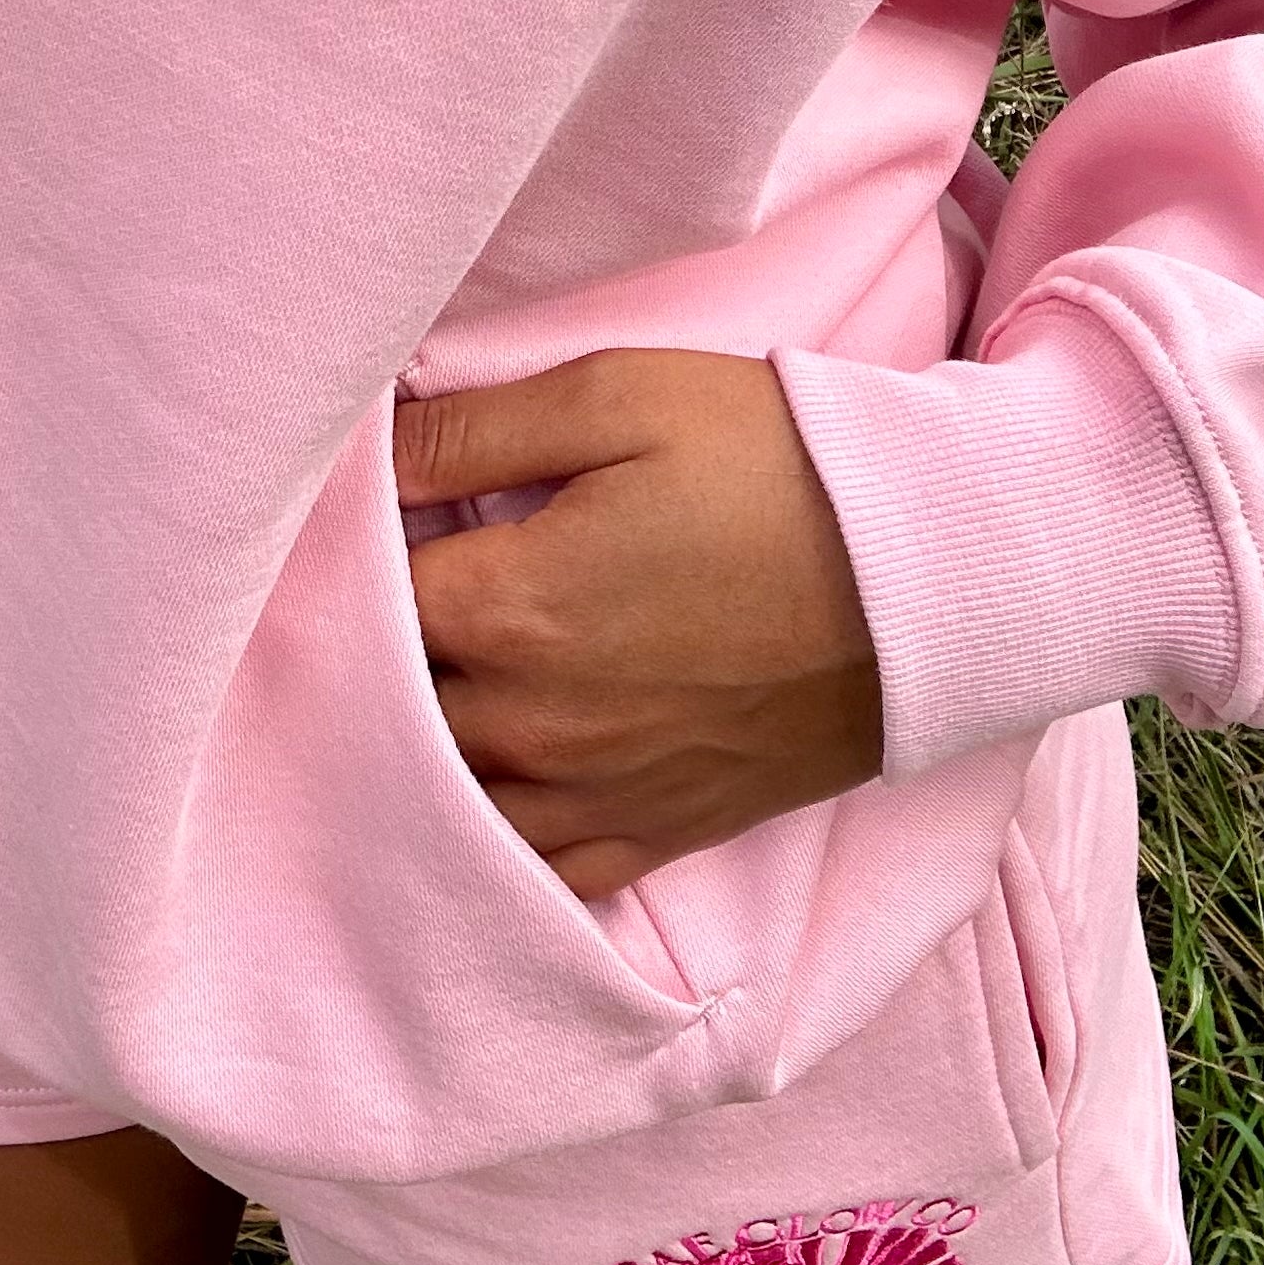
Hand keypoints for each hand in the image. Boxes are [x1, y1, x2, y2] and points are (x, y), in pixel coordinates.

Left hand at [392, 348, 883, 900]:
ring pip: (436, 796)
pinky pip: (529, 870)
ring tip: (414, 691)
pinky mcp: (649, 835)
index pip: (351, 595)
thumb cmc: (775, 464)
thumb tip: (361, 447)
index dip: (337, 554)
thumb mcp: (623, 394)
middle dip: (363, 654)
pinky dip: (489, 836)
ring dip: (411, 749)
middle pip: (383, 703)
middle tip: (368, 600)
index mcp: (505, 604)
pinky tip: (478, 796)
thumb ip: (475, 426)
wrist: (926, 574)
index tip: (337, 523)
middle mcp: (525, 721)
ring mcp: (587, 794)